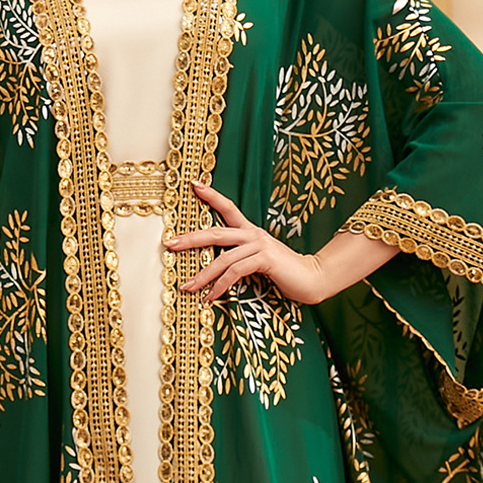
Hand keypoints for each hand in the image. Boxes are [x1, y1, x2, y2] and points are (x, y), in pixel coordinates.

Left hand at [169, 182, 327, 304]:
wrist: (312, 279)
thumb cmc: (285, 273)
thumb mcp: (259, 262)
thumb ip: (241, 260)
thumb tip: (217, 269)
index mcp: (251, 232)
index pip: (229, 209)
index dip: (212, 196)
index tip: (194, 184)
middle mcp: (254, 235)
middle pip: (216, 232)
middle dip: (191, 239)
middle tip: (170, 244)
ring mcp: (259, 245)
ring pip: (222, 257)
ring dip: (202, 275)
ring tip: (187, 287)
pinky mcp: (264, 259)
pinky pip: (235, 272)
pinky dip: (220, 286)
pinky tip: (211, 297)